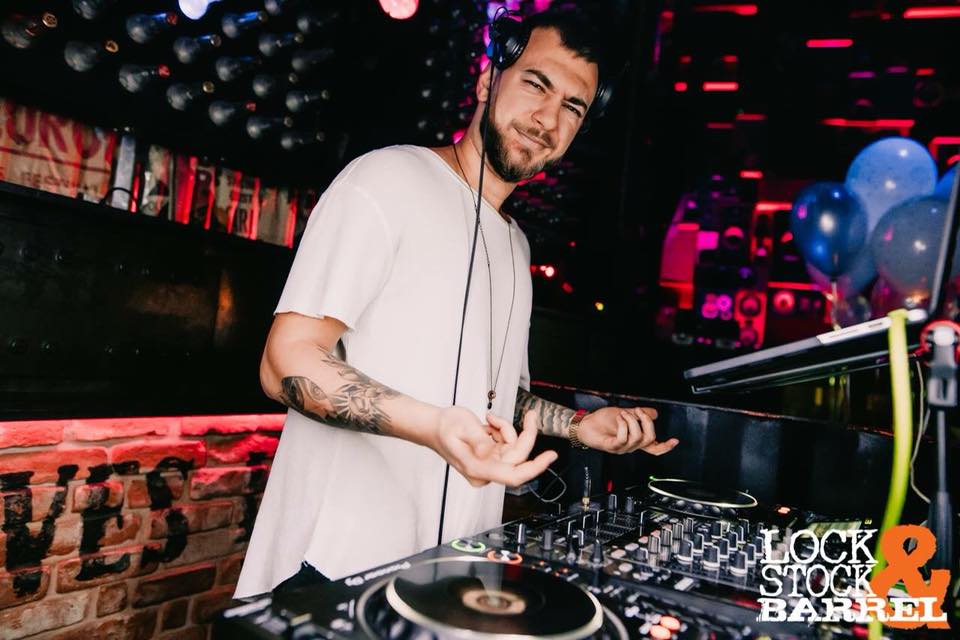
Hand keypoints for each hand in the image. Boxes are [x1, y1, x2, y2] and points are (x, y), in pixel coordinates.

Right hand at [428, 406, 557, 487]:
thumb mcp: (462, 427)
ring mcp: (489, 465)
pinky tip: (488, 426)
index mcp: (478, 469)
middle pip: (518, 456)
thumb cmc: (444, 427)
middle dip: (523, 435)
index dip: (535, 467)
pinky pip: (508, 444)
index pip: (513, 475)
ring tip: (489, 421)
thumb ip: (478, 439)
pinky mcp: (492, 457)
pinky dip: (502, 432)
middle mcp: (485, 471)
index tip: (550, 456)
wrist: (434, 427)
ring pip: (514, 448)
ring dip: (507, 431)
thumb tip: (488, 451)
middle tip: (530, 415)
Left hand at [577, 407, 677, 454]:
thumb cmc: (602, 421)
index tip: (675, 441)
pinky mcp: (611, 447)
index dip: (666, 446)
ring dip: (632, 421)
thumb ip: (640, 414)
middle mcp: (630, 446)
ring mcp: (621, 448)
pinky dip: (623, 425)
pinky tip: (619, 419)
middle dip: (647, 422)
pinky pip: (623, 438)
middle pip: (649, 439)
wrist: (585, 424)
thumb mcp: (625, 413)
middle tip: (639, 411)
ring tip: (624, 414)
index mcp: (635, 440)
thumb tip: (654, 413)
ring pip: (637, 437)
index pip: (654, 448)